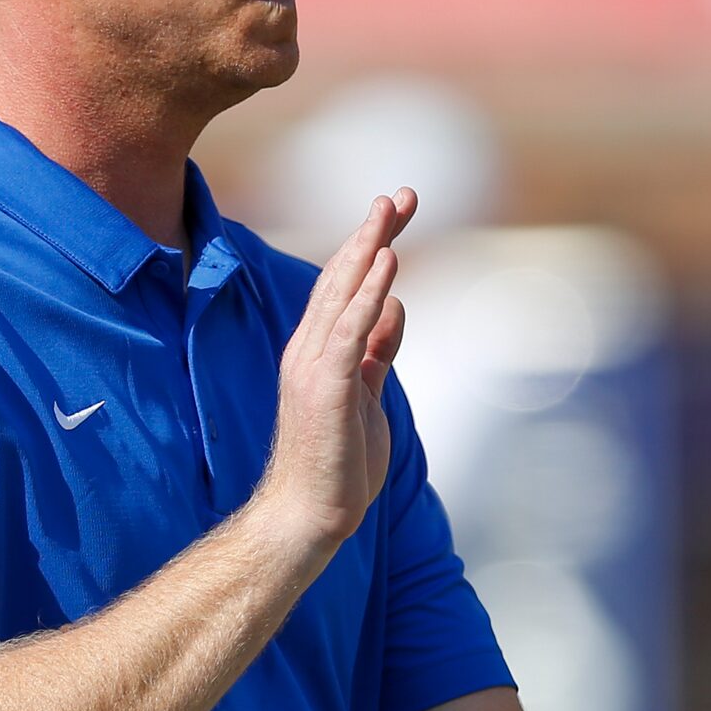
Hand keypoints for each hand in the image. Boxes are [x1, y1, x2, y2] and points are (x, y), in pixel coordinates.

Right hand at [257, 189, 415, 547]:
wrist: (309, 515)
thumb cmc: (338, 463)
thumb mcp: (367, 395)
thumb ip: (378, 351)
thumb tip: (394, 305)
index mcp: (319, 352)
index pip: (346, 287)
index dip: (371, 246)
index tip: (398, 212)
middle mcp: (309, 350)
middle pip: (342, 278)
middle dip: (373, 233)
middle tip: (401, 195)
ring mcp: (313, 367)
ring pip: (342, 295)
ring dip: (369, 249)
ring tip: (391, 211)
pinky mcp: (325, 387)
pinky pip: (350, 331)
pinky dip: (368, 294)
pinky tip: (386, 264)